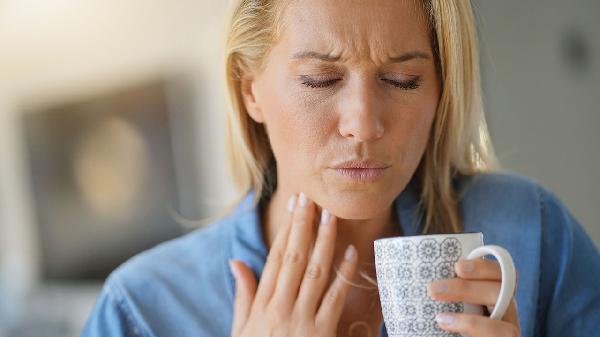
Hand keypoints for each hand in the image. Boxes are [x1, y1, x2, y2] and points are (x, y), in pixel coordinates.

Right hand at [229, 193, 358, 336]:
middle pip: (295, 259)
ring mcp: (301, 320)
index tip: (294, 206)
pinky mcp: (321, 334)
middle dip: (304, 227)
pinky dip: (344, 275)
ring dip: (325, 242)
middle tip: (311, 199)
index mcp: (262, 305)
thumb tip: (236, 261)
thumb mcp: (241, 330)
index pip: (276, 258)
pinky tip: (351, 253)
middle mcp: (280, 307)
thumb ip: (243, 294)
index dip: (286, 230)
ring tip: (331, 216)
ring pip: (315, 273)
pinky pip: (335, 300)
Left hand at [427, 259, 520, 336]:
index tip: (457, 266)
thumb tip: (394, 274)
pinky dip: (474, 331)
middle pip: (503, 297)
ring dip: (472, 323)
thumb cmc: (441, 330)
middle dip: (468, 290)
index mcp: (495, 300)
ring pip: (506, 330)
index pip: (503, 276)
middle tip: (432, 290)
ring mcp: (508, 336)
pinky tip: (447, 328)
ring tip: (440, 319)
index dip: (485, 268)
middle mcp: (507, 319)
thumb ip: (438, 296)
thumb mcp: (445, 308)